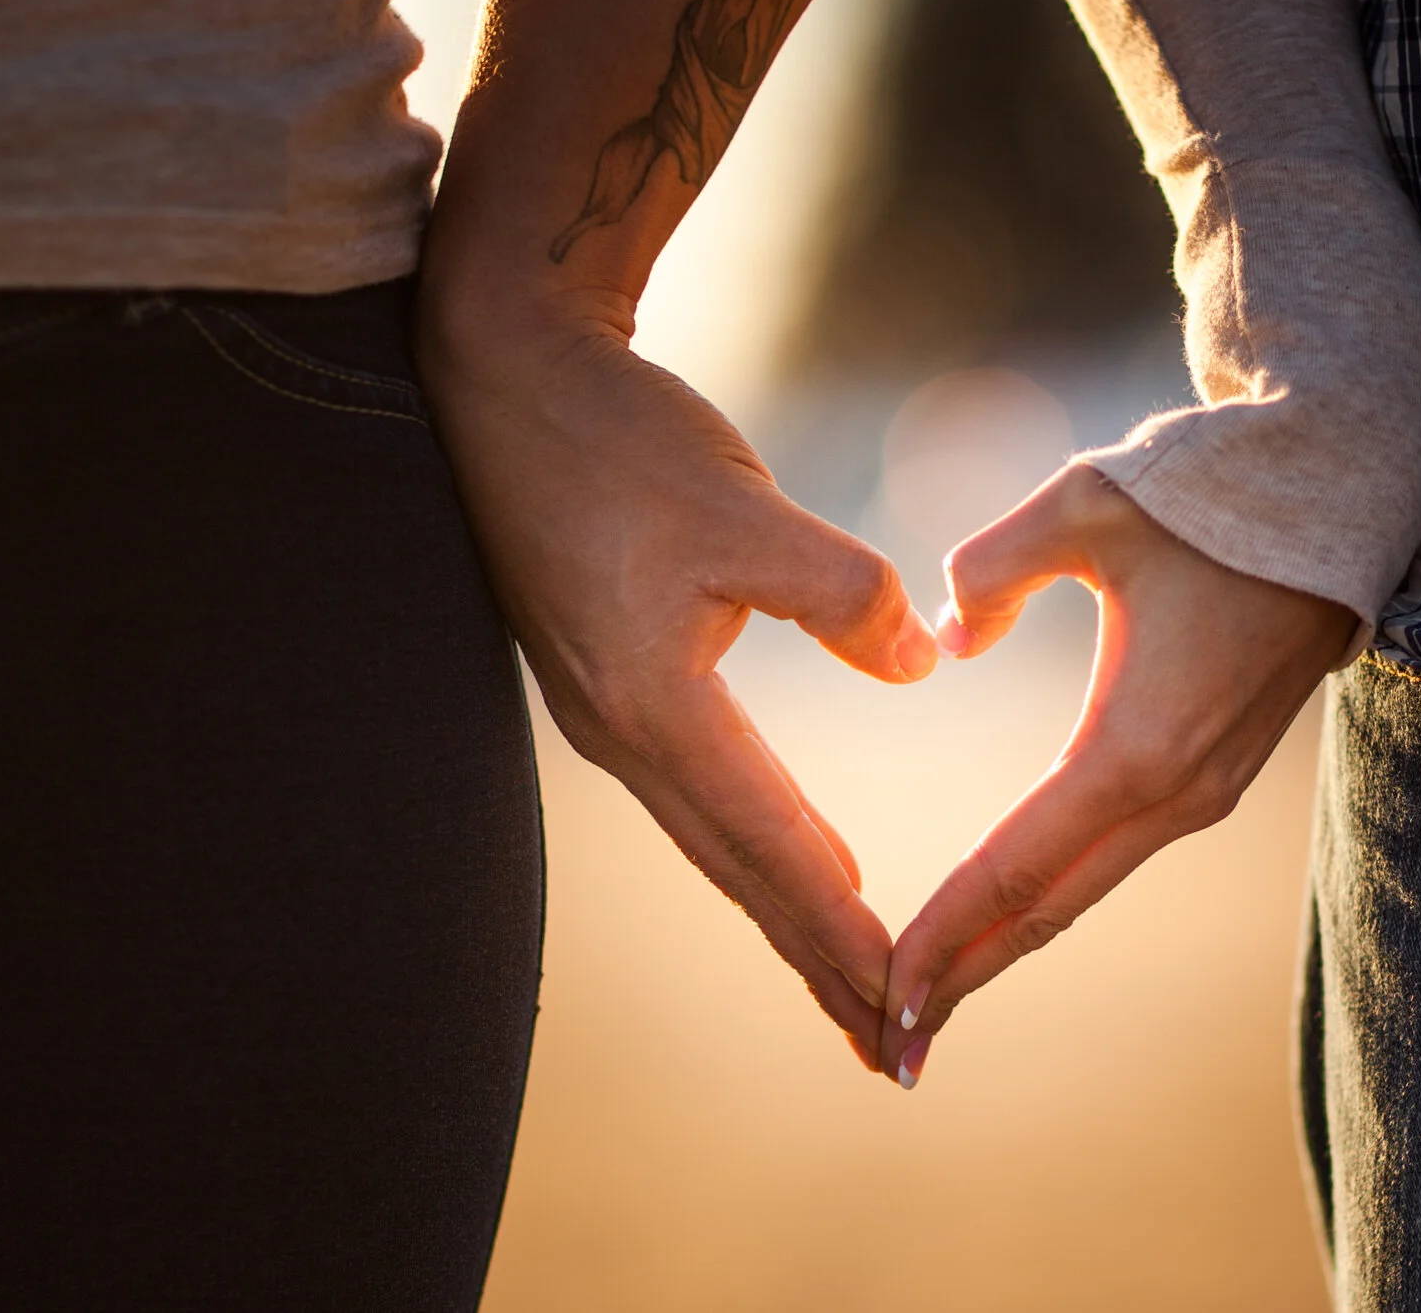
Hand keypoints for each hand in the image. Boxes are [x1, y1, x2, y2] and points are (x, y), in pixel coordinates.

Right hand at [418, 288, 936, 1068]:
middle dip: (815, 960)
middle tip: (888, 1044)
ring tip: (846, 977)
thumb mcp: (743, 505)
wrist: (502, 376)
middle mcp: (624, 733)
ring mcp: (607, 712)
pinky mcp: (609, 676)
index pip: (771, 848)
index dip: (839, 929)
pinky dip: (752, 844)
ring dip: (785, 911)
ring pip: (716, 840)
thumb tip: (918, 666)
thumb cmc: (615, 437)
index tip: (900, 1001)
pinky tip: (782, 854)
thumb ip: (841, 595)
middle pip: (739, 873)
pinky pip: (697, 791)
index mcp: (654, 708)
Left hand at [878, 464, 1354, 1087]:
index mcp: (1137, 746)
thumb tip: (945, 640)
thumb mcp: (1083, 506)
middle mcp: (1177, 793)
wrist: (1341, 495)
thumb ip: (990, 569)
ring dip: (1007, 946)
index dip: (943, 933)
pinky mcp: (1214, 776)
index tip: (884, 993)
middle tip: (895, 1048)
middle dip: (967, 977)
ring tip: (934, 999)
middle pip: (1049, 911)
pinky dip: (1050, 900)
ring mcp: (1205, 792)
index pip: (1015, 869)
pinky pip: (1113, 858)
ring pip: (1083, 892)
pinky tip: (1005, 918)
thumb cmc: (1209, 496)